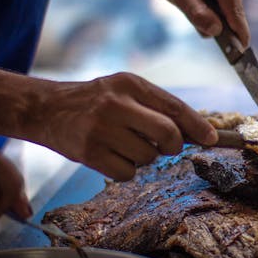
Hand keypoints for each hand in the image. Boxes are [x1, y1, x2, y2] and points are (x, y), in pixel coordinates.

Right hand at [32, 72, 218, 180]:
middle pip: (167, 134)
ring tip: (124, 144)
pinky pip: (127, 173)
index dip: (197, 126)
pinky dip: (125, 169)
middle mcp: (116, 104)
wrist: (45, 109)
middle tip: (162, 145)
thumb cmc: (94, 101)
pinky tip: (111, 155)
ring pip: (148, 157)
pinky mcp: (89, 153)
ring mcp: (101, 129)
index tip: (212, 139)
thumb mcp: (124, 90)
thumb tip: (197, 132)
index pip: (174, 107)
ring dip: (144, 157)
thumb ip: (156, 106)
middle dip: (172, 145)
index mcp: (130, 84)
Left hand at [144, 0, 249, 45]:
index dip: (238, 36)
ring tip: (192, 1)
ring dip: (214, 15)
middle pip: (233, 13)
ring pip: (230, 10)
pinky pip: (227, 3)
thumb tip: (216, 31)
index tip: (242, 56)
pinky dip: (214, 8)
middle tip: (192, 14)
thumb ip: (197, 14)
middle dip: (217, 23)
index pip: (236, 13)